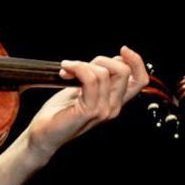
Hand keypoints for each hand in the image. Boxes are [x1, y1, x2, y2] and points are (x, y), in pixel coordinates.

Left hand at [25, 45, 150, 161]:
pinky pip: (90, 79)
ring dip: (82, 64)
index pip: (140, 80)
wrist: (43, 133)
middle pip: (124, 71)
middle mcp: (113, 107)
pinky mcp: (89, 111)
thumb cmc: (60, 112)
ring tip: (66, 70)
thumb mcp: (84, 88)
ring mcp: (103, 110)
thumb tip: (114, 58)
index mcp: (114, 101)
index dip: (136, 62)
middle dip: (100, 59)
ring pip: (104, 73)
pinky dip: (77, 68)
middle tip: (78, 65)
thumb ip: (100, 76)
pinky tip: (66, 71)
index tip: (123, 50)